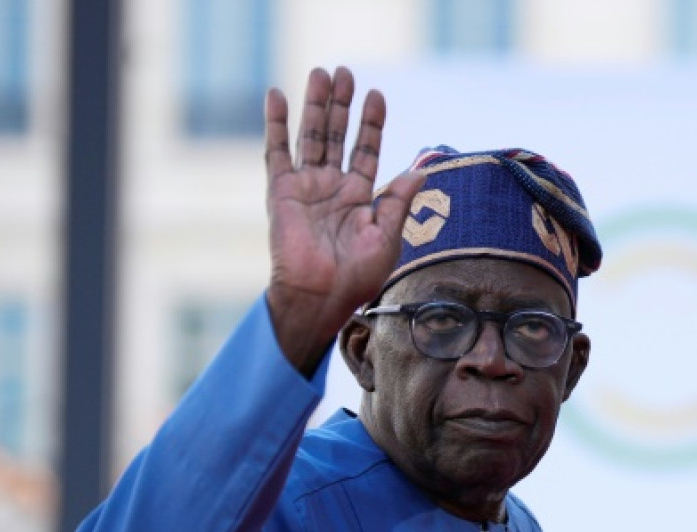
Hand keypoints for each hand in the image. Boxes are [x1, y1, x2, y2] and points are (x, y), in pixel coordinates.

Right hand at [264, 67, 424, 375]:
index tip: (377, 96)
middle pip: (338, 136)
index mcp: (359, 198)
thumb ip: (399, 201)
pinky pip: (277, 150)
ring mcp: (306, 186)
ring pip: (311, 135)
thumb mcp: (387, 236)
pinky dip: (275, 123)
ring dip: (316, 105)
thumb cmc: (356, 276)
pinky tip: (276, 95)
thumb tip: (420, 170)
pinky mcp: (281, 190)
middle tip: (347, 72)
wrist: (321, 295)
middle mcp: (332, 187)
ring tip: (321, 72)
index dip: (371, 124)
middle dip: (342, 105)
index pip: (365, 150)